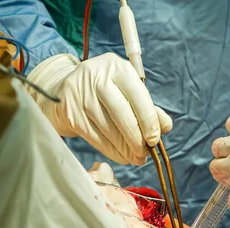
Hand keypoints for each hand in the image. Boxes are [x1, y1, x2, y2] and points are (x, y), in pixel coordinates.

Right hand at [27, 53, 171, 164]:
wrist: (64, 92)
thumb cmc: (105, 93)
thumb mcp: (126, 91)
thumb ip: (147, 106)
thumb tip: (165, 127)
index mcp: (117, 67)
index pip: (138, 95)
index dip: (148, 120)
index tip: (155, 139)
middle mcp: (97, 77)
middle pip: (122, 113)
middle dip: (136, 138)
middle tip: (144, 154)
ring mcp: (80, 94)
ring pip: (108, 128)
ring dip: (124, 148)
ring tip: (136, 159)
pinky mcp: (70, 112)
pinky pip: (95, 137)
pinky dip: (111, 151)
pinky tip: (121, 157)